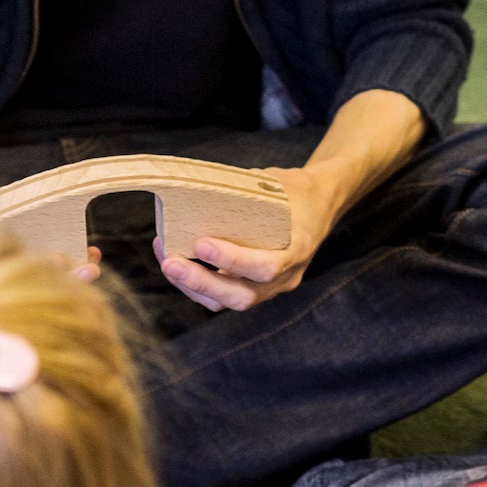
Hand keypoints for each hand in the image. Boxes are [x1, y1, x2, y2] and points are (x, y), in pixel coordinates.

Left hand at [158, 163, 339, 312]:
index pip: (267, 267)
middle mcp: (286, 276)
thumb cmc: (294, 193)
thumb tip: (197, 188)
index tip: (202, 245)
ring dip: (194, 287)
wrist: (319, 206)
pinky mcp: (255, 288)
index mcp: (298, 249)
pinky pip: (225, 297)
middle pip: (243, 296)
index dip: (233, 261)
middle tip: (171, 263)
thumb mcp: (277, 184)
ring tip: (168, 263)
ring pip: (230, 301)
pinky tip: (176, 263)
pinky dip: (197, 285)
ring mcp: (271, 287)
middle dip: (202, 283)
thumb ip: (245, 192)